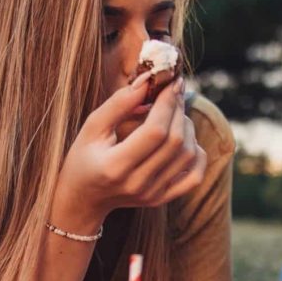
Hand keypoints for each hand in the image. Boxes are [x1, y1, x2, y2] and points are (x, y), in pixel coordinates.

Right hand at [55, 73, 206, 226]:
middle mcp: (137, 184)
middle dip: (179, 111)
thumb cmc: (84, 157)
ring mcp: (152, 194)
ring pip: (188, 156)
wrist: (84, 197)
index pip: (155, 132)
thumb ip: (118, 103)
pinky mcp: (162, 199)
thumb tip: (147, 81)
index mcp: (115, 166)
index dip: (168, 104)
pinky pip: (194, 177)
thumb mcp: (92, 127)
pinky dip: (197, 154)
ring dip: (188, 128)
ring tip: (175, 114)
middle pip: (176, 142)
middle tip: (174, 93)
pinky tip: (186, 140)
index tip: (171, 84)